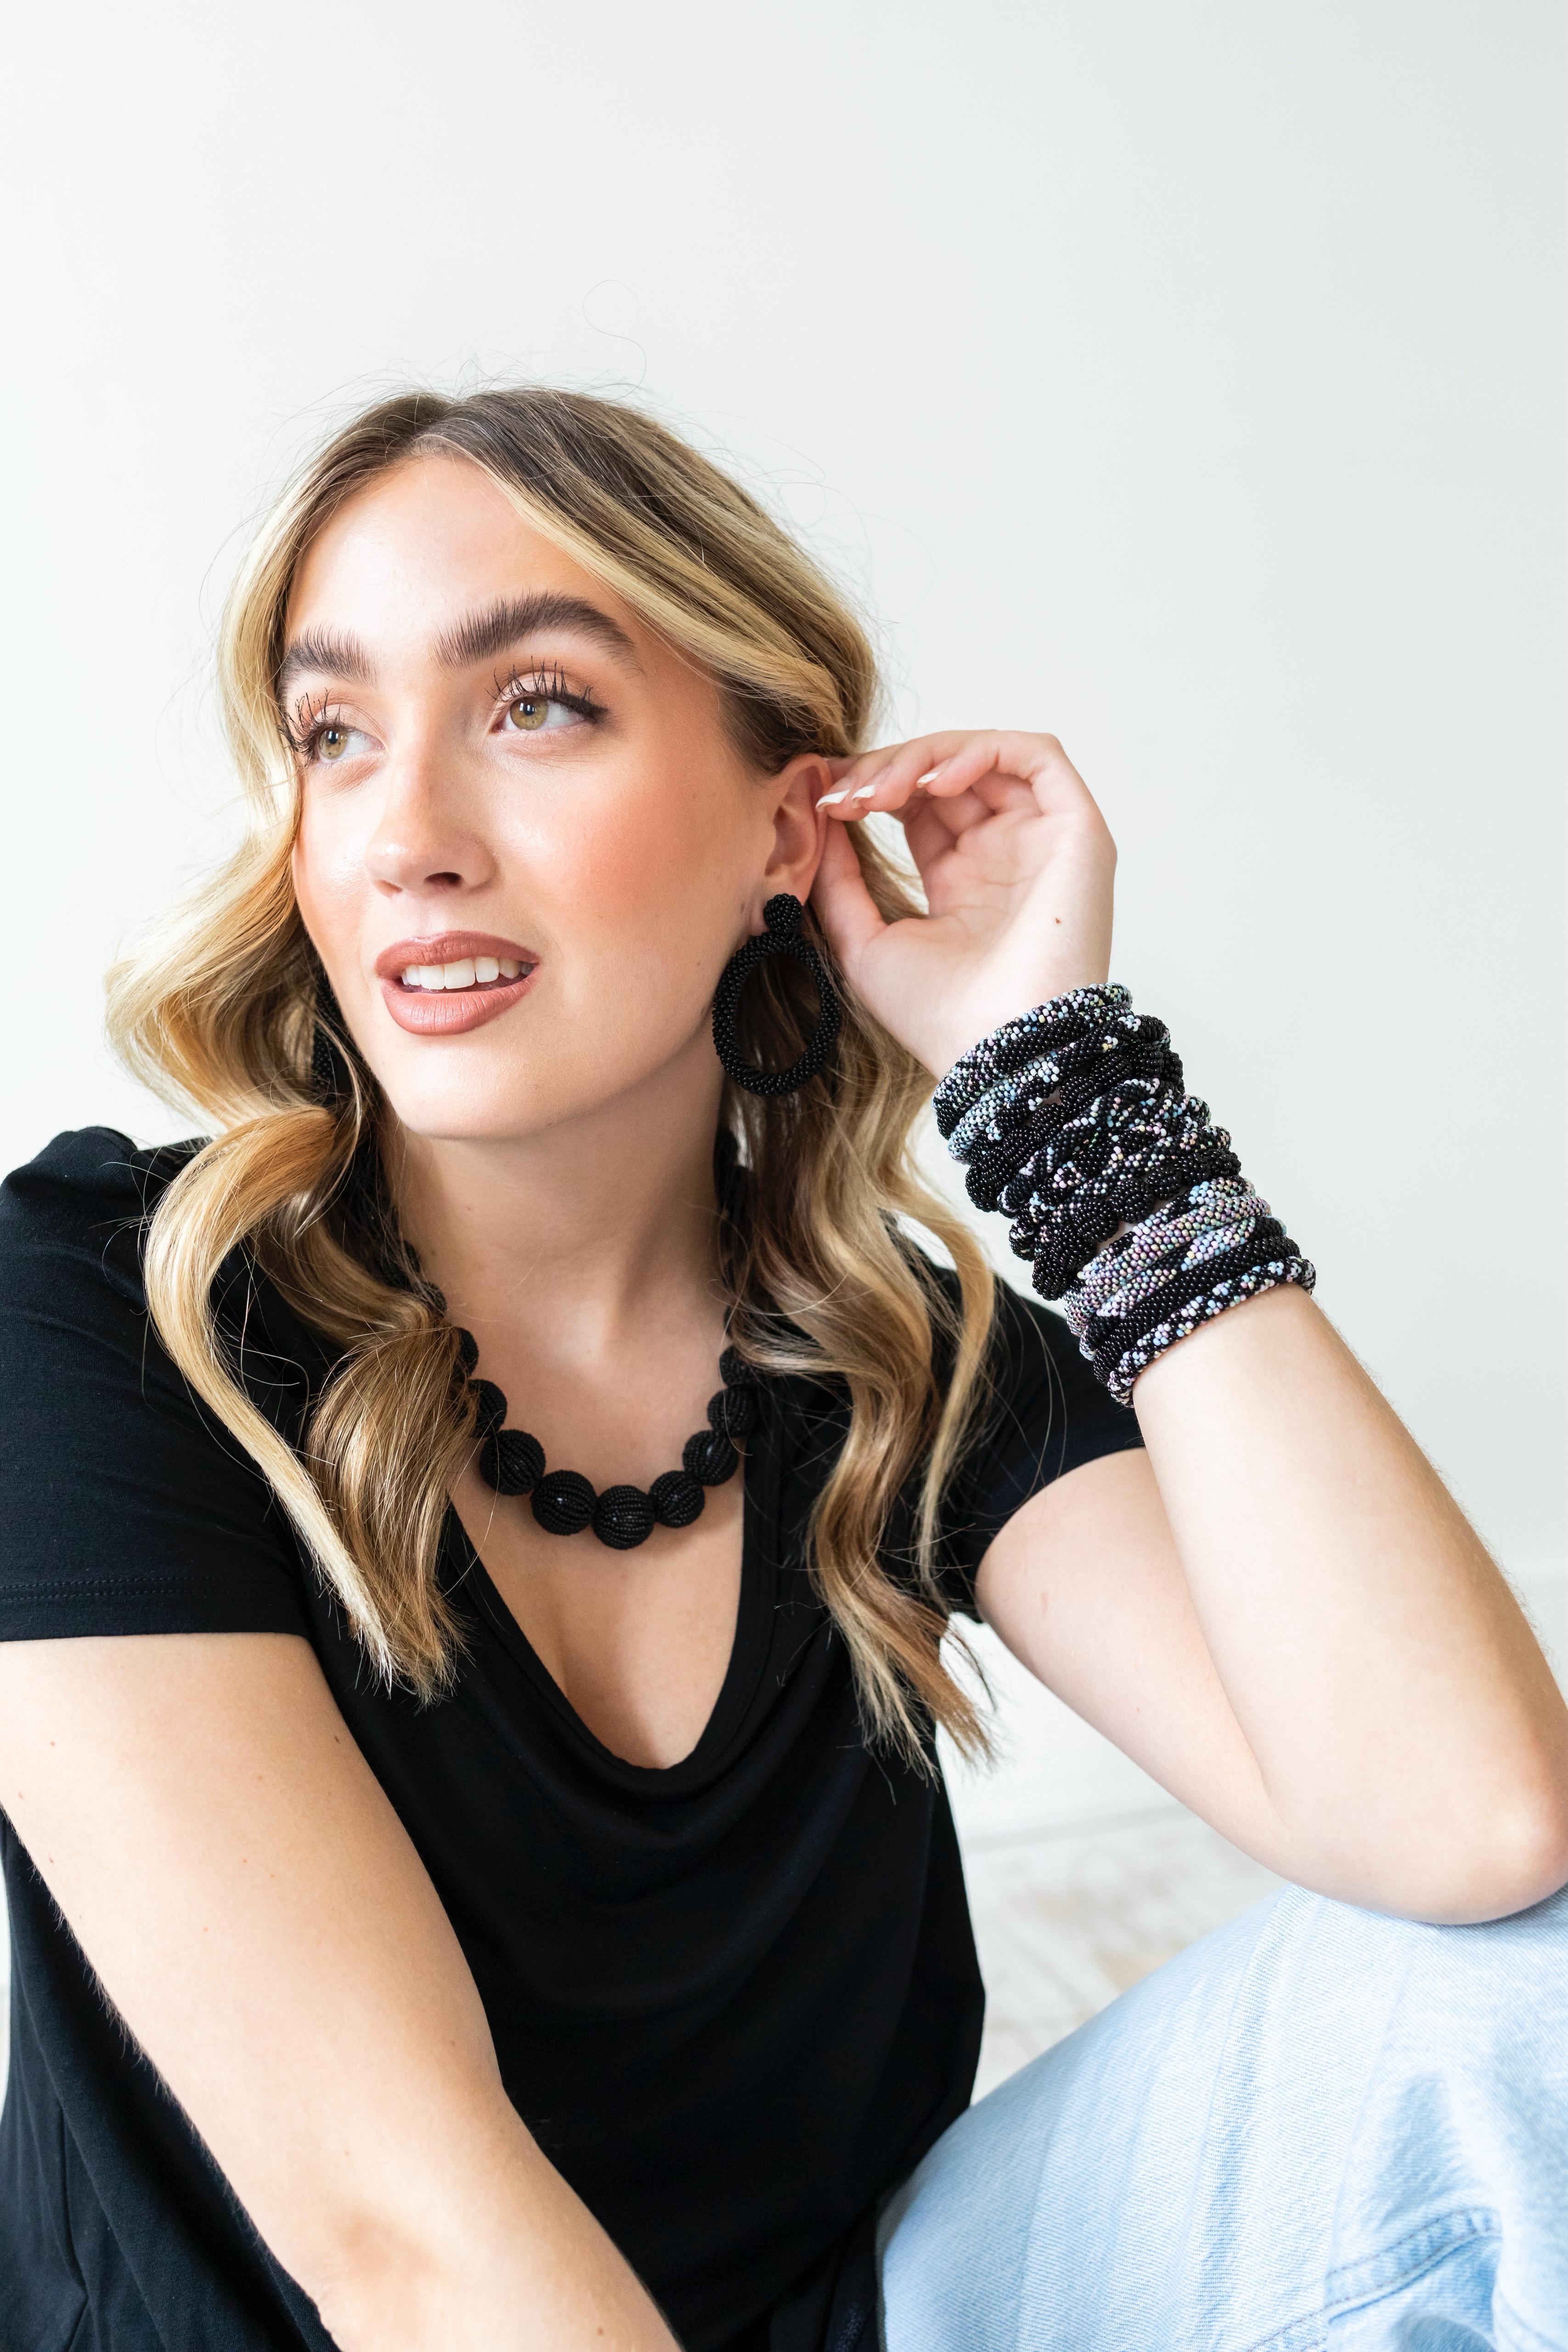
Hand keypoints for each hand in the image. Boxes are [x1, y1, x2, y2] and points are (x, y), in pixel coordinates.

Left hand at [809, 730, 1116, 1078]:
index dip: (872, 789)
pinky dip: (982, 750)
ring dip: (925, 757)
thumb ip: (840, 881)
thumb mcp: (864, 943)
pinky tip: (934, 782)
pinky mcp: (1077, 829)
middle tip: (844, 794)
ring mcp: (1043, 839)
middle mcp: (1007, 855)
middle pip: (947, 775)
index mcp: (965, 883)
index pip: (919, 806)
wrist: (999, 1050)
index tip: (825, 802)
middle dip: (888, 770)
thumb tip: (818, 819)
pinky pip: (1035, 755)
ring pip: (986, 755)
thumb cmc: (939, 1016)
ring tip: (880, 790)